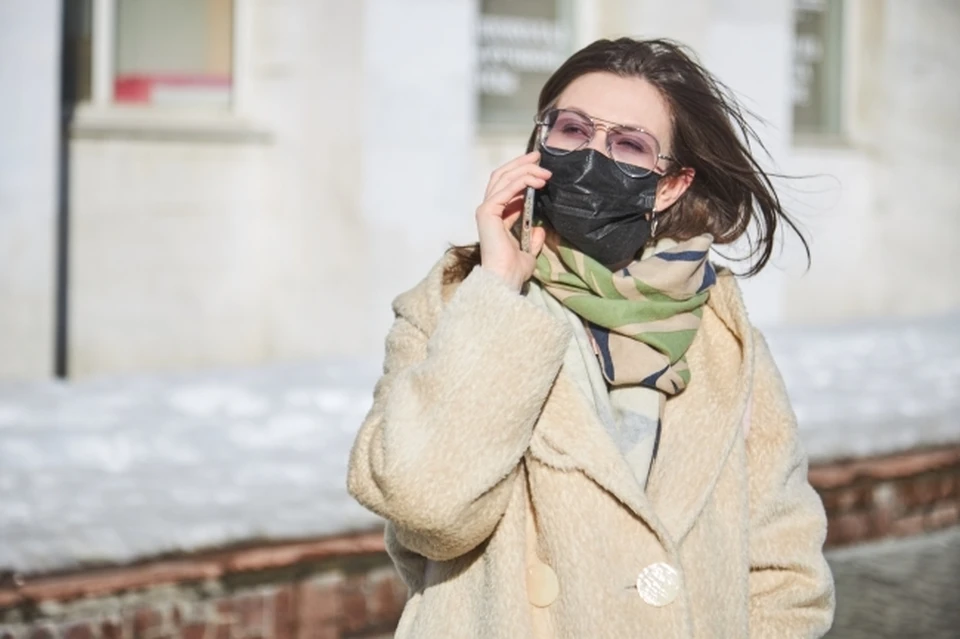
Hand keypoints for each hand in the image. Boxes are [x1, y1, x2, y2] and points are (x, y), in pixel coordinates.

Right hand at [475, 151, 550, 291]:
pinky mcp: (487, 212)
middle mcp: (489, 210)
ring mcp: (486, 210)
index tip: (539, 167)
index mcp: (496, 218)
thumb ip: (533, 240)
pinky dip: (521, 181)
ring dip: (525, 170)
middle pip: (502, 177)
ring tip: (544, 170)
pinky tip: (536, 180)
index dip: (522, 174)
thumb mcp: (528, 252)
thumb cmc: (513, 271)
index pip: (507, 187)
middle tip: (539, 156)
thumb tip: (541, 230)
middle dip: (521, 164)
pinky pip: (506, 190)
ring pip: (504, 179)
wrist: (504, 280)